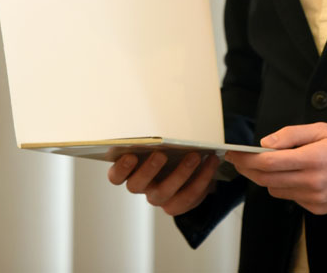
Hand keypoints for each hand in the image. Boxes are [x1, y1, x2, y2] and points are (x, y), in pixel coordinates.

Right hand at [107, 150, 221, 215]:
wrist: (187, 170)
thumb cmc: (167, 151)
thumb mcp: (157, 144)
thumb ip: (153, 140)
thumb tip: (160, 121)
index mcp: (130, 171)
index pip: (116, 176)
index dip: (120, 168)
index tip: (130, 155)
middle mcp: (141, 186)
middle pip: (136, 185)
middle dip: (148, 170)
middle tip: (161, 154)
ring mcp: (158, 197)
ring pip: (164, 192)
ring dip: (180, 173)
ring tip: (194, 155)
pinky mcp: (176, 205)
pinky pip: (188, 196)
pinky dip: (201, 178)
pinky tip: (210, 162)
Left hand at [223, 122, 326, 214]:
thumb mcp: (324, 129)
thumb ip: (292, 134)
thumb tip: (266, 143)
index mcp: (313, 159)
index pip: (268, 162)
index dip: (247, 158)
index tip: (235, 153)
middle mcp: (313, 182)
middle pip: (267, 180)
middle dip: (249, 169)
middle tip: (240, 160)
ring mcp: (316, 199)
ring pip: (276, 191)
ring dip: (267, 179)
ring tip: (270, 165)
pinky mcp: (319, 209)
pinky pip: (292, 199)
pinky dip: (286, 187)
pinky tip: (295, 175)